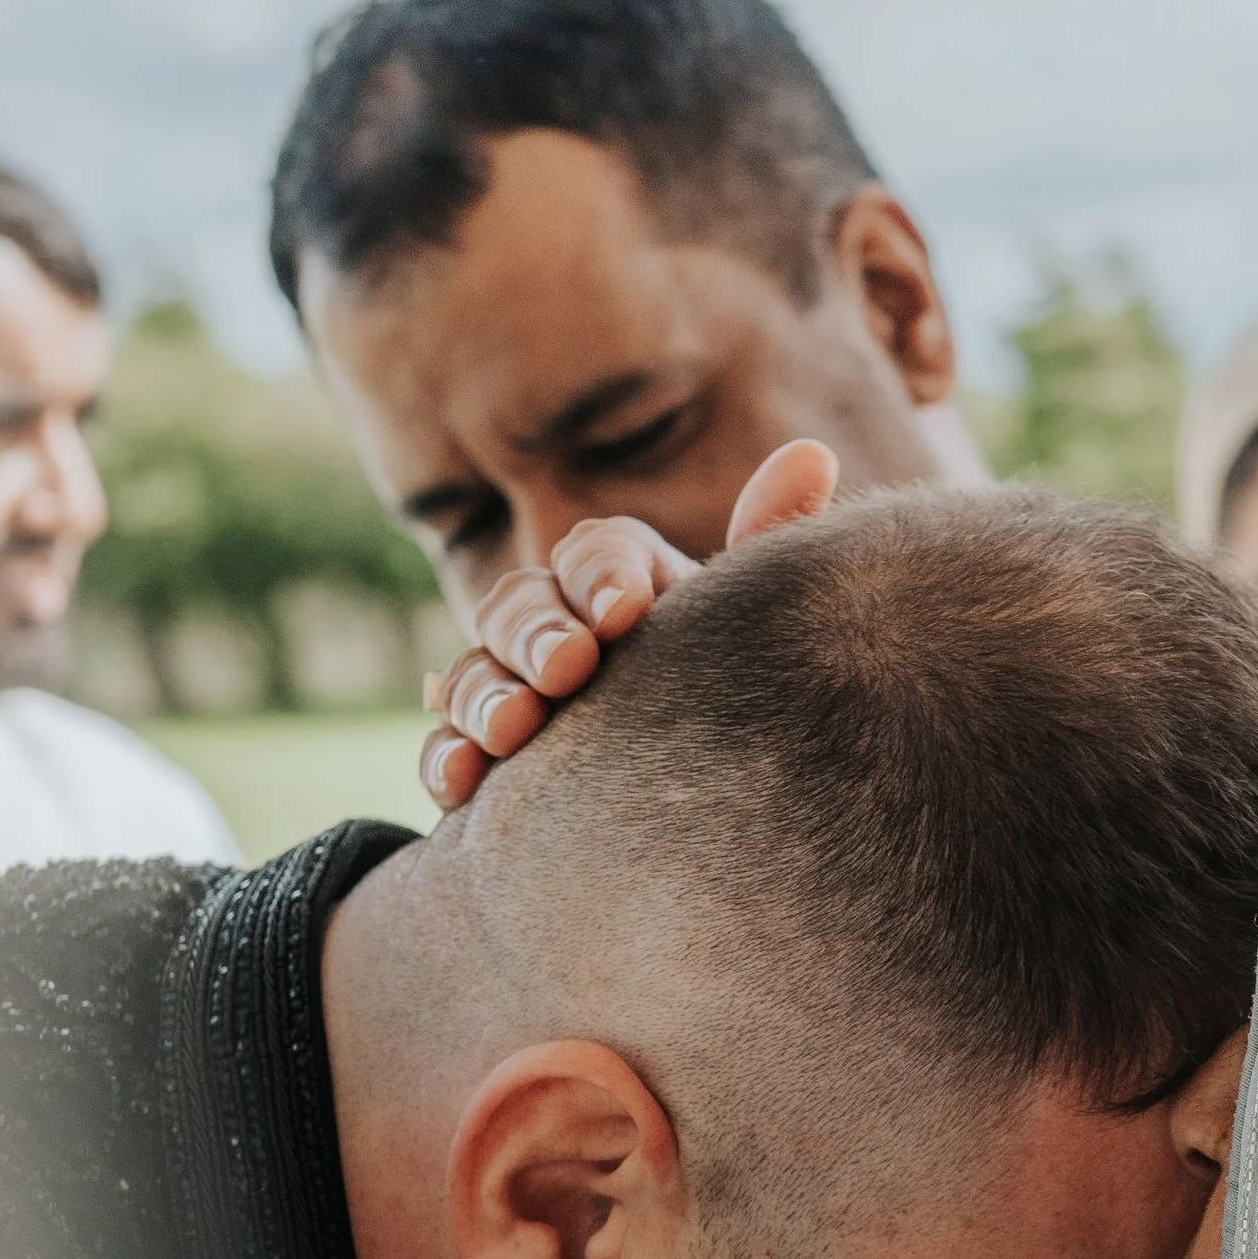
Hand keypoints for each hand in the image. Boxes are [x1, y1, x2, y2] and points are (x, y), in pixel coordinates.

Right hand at [421, 437, 842, 809]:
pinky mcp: (486, 764)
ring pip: (472, 676)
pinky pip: (446, 752)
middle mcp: (556, 629)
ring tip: (515, 729)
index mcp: (624, 584)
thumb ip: (769, 544)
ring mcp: (513, 695)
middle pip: (518, 605)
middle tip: (567, 670)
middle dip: (535, 634)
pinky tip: (464, 784)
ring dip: (484, 696)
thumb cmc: (738, 698)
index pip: (597, 553)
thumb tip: (811, 453)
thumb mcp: (754, 626)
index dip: (603, 575)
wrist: (718, 805)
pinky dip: (447, 761)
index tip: (628, 612)